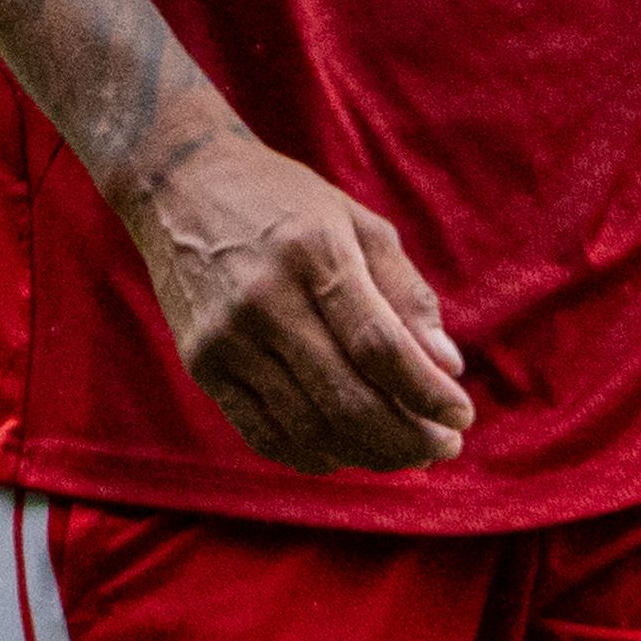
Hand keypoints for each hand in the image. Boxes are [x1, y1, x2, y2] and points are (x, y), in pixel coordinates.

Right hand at [123, 128, 472, 473]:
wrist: (179, 185)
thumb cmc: (285, 201)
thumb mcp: (357, 222)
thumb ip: (406, 293)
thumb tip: (448, 366)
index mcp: (314, 252)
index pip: (380, 347)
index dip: (427, 392)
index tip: (462, 414)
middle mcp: (265, 300)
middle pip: (347, 399)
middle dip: (407, 436)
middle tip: (444, 446)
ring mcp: (226, 339)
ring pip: (309, 427)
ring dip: (369, 453)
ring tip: (408, 454)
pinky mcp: (201, 365)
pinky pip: (263, 433)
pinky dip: (314, 455)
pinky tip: (349, 452)